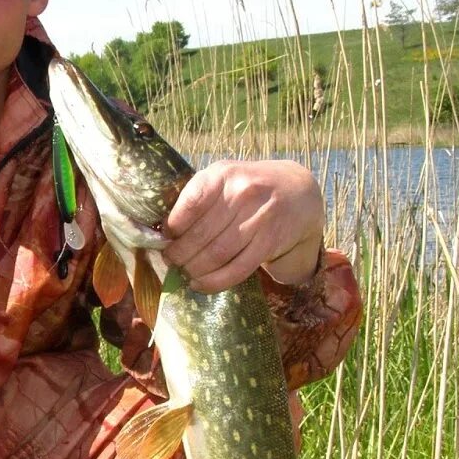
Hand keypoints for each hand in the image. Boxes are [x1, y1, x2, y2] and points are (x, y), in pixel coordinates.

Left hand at [162, 159, 324, 291]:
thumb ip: (196, 197)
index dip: (172, 228)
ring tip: (185, 272)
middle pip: (200, 235)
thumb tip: (162, 230)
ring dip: (195, 270)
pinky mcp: (270, 241)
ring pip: (217, 254)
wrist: (297, 192)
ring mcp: (259, 218)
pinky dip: (215, 282)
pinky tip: (201, 284)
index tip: (165, 239)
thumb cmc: (247, 187)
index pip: (189, 205)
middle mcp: (242, 193)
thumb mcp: (222, 179)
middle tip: (171, 261)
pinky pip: (237, 269)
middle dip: (179, 254)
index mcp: (222, 175)